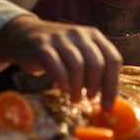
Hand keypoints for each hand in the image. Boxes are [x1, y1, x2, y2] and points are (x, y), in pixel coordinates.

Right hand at [0, 15, 121, 107]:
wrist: (25, 35)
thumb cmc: (59, 52)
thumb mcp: (81, 53)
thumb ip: (94, 69)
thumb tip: (107, 98)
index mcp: (94, 35)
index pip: (113, 59)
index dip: (112, 85)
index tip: (108, 106)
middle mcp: (79, 34)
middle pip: (97, 64)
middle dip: (95, 87)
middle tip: (90, 100)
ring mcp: (60, 39)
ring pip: (77, 66)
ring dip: (78, 88)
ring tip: (76, 99)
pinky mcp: (42, 47)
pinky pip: (57, 66)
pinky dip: (63, 82)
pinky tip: (64, 90)